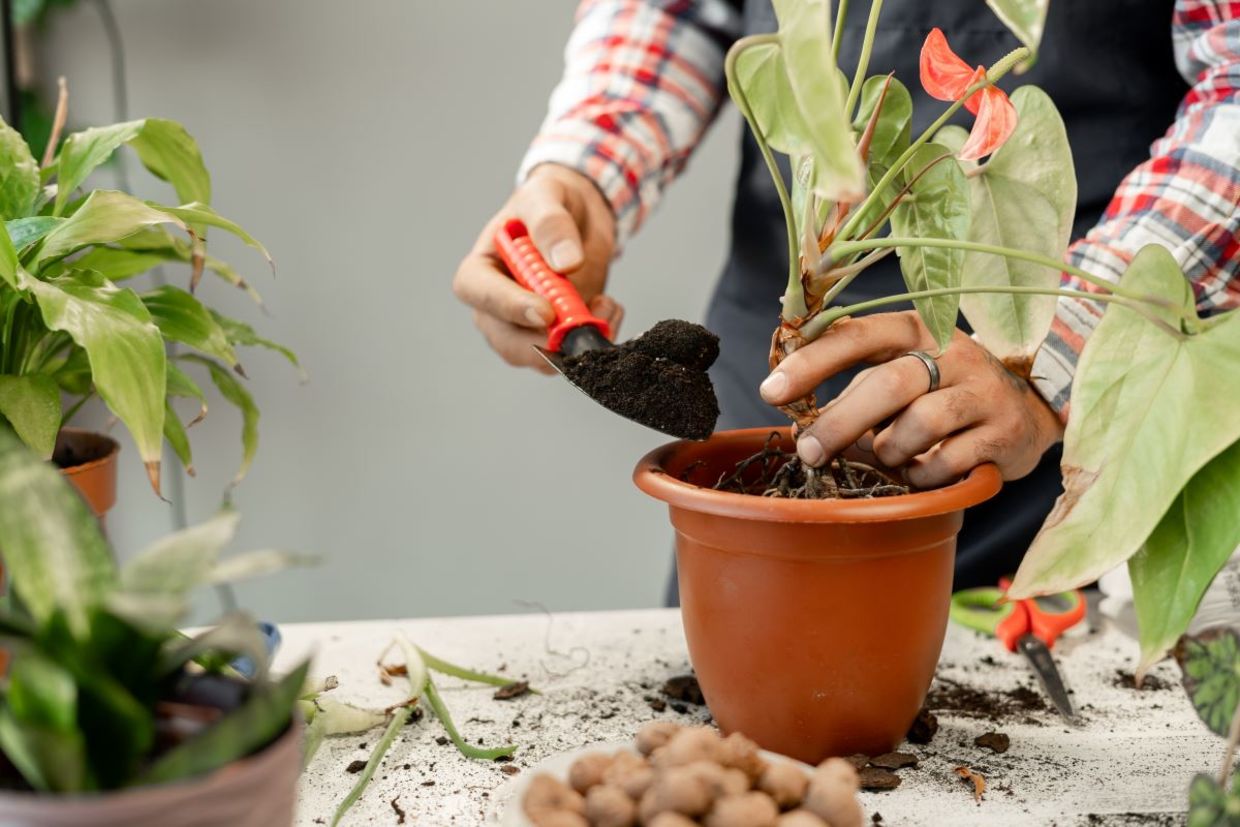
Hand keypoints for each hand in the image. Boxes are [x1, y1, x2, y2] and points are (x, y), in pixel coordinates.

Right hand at [453, 163, 622, 372]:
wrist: (579, 217)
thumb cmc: (550, 203)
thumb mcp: (547, 195)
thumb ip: (551, 224)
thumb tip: (565, 263)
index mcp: (480, 271)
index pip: (481, 296)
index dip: (511, 307)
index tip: (545, 310)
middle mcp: (496, 308)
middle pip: (509, 343)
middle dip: (548, 342)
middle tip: (585, 322)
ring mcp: (525, 329)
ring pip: (542, 358)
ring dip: (578, 342)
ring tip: (605, 306)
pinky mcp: (556, 338)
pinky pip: (572, 354)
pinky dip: (596, 339)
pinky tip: (609, 310)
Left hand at [759, 311, 1064, 487]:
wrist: (1027, 410)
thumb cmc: (941, 391)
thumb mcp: (902, 371)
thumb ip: (856, 385)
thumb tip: (799, 418)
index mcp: (915, 329)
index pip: (857, 335)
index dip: (812, 362)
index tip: (771, 391)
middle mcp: (952, 352)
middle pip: (888, 383)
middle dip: (840, 422)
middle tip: (808, 451)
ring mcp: (982, 391)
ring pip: (919, 424)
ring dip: (888, 450)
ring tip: (886, 456)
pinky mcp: (1003, 431)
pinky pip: (945, 461)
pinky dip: (921, 474)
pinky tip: (920, 472)